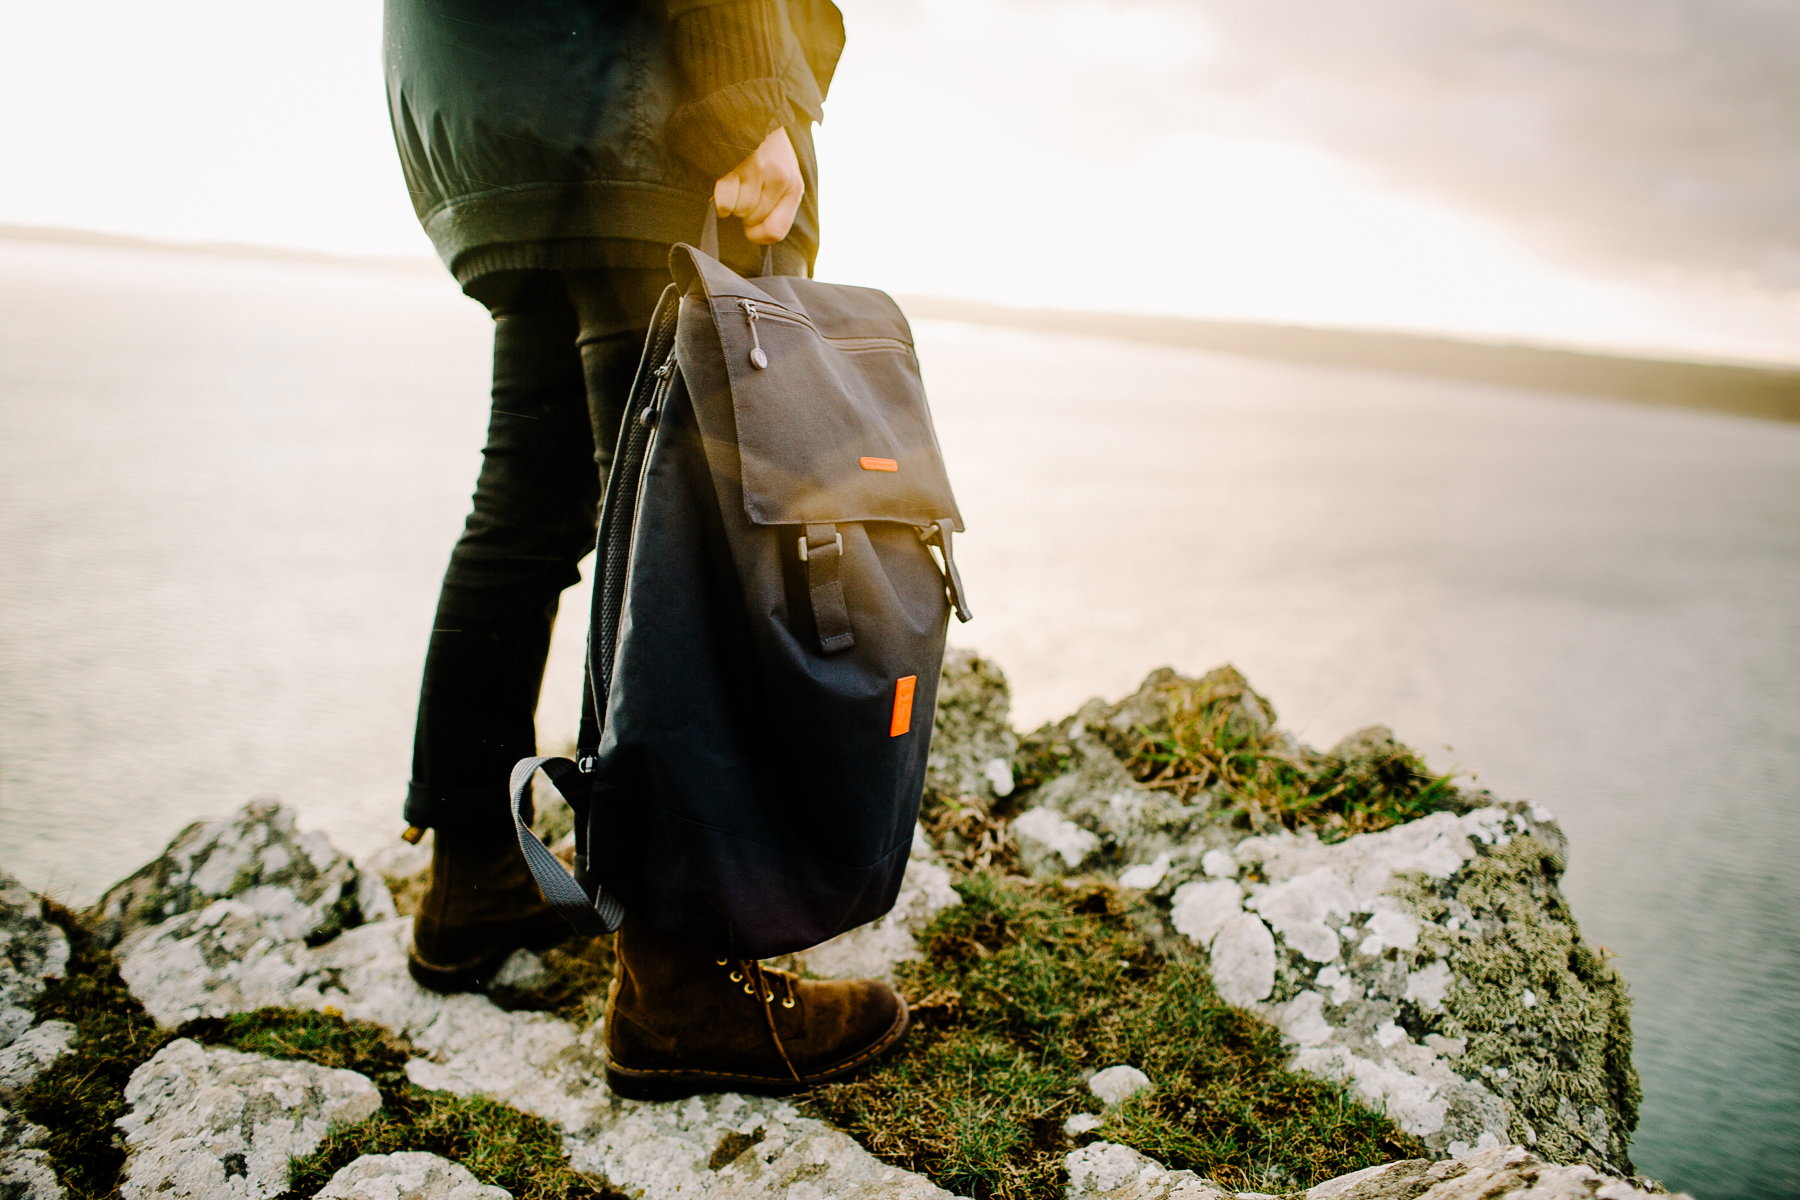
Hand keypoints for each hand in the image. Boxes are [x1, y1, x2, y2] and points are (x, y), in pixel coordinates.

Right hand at [713, 127, 802, 244]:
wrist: (752, 110)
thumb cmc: (767, 148)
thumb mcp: (785, 174)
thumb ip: (778, 203)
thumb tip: (757, 234)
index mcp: (794, 186)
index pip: (775, 232)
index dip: (758, 235)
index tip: (750, 227)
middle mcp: (780, 179)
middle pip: (753, 221)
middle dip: (744, 212)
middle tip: (743, 191)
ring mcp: (758, 171)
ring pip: (739, 212)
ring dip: (733, 203)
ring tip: (736, 182)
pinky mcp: (737, 165)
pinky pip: (725, 203)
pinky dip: (721, 202)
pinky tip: (724, 186)